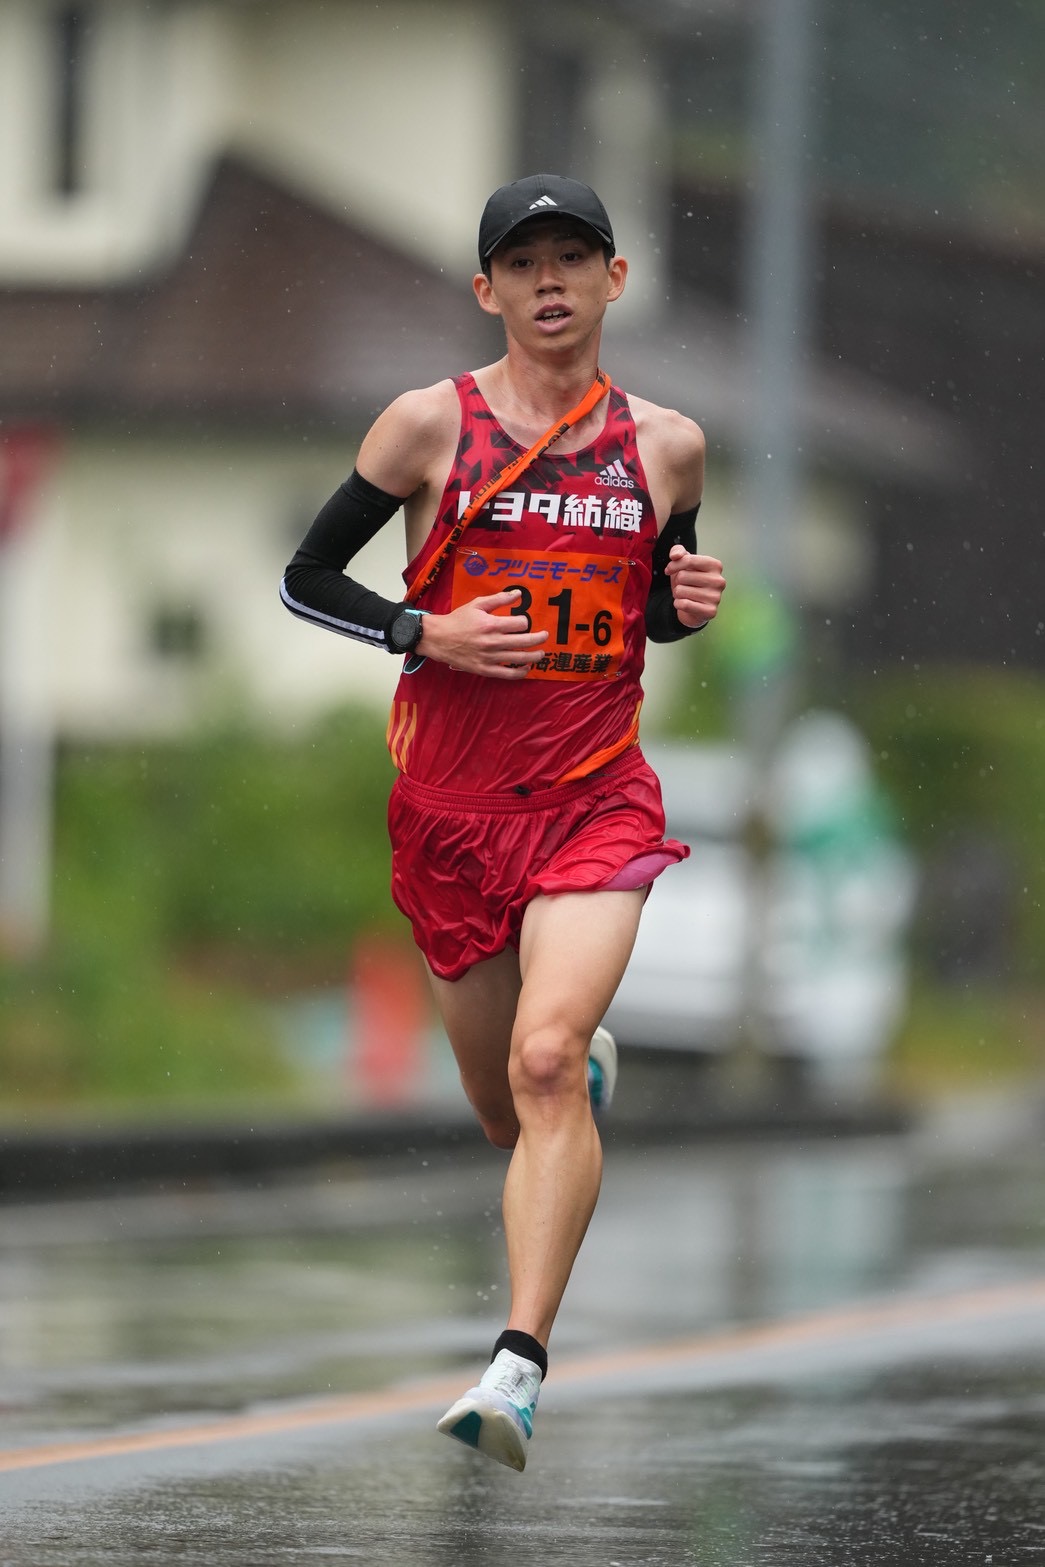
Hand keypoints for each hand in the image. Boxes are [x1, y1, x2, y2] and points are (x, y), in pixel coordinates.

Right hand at [418, 589, 548, 678]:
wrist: (439, 638)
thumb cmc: (458, 620)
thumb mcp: (477, 605)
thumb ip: (499, 599)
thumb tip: (518, 594)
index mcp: (492, 624)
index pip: (520, 624)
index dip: (524, 621)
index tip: (522, 621)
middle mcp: (493, 642)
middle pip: (525, 641)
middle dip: (539, 638)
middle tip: (545, 635)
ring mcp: (490, 658)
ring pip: (520, 658)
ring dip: (535, 656)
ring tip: (541, 653)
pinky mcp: (485, 669)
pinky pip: (508, 674)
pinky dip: (520, 672)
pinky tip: (527, 668)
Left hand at [664, 546, 725, 628]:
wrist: (694, 607)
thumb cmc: (689, 582)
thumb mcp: (683, 564)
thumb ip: (679, 552)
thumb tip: (675, 555)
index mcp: (715, 565)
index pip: (688, 559)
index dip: (673, 565)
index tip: (668, 570)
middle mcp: (719, 580)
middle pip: (682, 576)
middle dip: (677, 582)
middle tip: (684, 586)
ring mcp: (716, 597)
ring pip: (681, 591)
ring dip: (677, 594)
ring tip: (686, 595)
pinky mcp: (711, 611)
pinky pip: (684, 604)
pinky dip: (678, 604)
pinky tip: (683, 603)